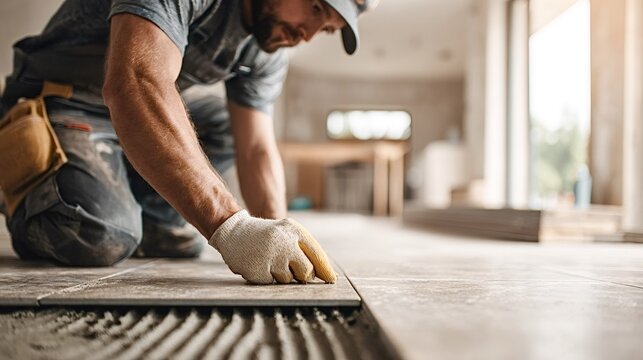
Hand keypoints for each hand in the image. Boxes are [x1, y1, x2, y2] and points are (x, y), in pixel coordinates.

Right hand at [209, 210, 337, 284]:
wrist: (235, 232)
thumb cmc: (267, 236)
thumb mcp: (287, 233)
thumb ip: (305, 250)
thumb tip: (322, 275)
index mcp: (294, 231)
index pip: (317, 254)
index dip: (325, 270)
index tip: (331, 280)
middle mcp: (284, 242)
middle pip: (307, 272)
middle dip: (303, 275)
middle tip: (291, 268)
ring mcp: (270, 256)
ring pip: (289, 279)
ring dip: (282, 275)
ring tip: (270, 260)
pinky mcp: (258, 270)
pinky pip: (272, 283)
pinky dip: (268, 277)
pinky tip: (260, 264)